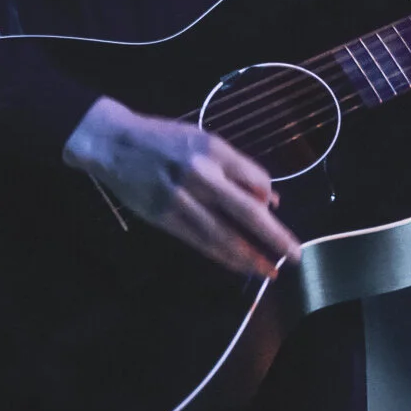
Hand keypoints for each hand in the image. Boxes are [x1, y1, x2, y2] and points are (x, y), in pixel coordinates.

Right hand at [62, 96, 301, 277]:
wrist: (114, 143)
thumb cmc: (166, 140)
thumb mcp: (204, 140)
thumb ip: (237, 168)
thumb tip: (271, 199)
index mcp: (214, 150)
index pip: (256, 179)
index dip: (269, 198)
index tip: (277, 211)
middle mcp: (200, 174)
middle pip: (246, 211)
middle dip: (274, 236)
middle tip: (296, 255)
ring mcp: (179, 199)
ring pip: (223, 235)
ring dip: (250, 256)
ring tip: (271, 271)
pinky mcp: (162, 217)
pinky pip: (199, 241)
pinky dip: (223, 256)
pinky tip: (240, 265)